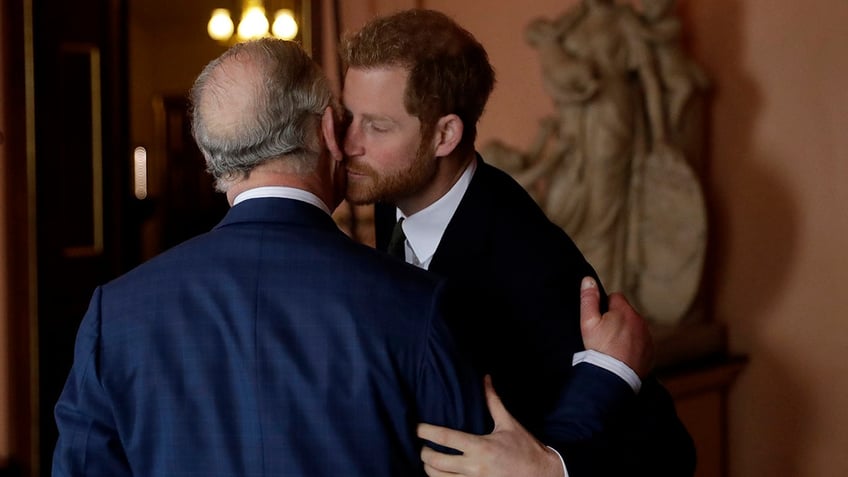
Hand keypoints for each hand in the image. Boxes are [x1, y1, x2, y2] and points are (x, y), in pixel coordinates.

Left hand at [417, 375, 563, 476]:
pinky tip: (442, 474)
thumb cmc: (525, 447)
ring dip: (430, 470)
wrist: (542, 474)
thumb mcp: (508, 423)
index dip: (426, 432)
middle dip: (424, 454)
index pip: (445, 438)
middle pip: (436, 462)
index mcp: (480, 447)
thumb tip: (486, 378)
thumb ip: (493, 401)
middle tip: (423, 447)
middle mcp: (475, 467)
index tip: (416, 428)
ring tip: (429, 462)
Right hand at [579, 277, 653, 376]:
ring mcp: (647, 337)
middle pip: (626, 313)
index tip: (600, 320)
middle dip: (617, 319)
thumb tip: (588, 279)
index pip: (616, 297)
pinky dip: (633, 346)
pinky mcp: (650, 351)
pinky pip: (641, 342)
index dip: (605, 307)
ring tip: (613, 346)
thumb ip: (588, 299)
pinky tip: (622, 355)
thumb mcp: (588, 322)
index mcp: (625, 311)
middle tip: (605, 335)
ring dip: (626, 332)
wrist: (614, 377)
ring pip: (635, 327)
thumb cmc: (599, 348)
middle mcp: (640, 321)